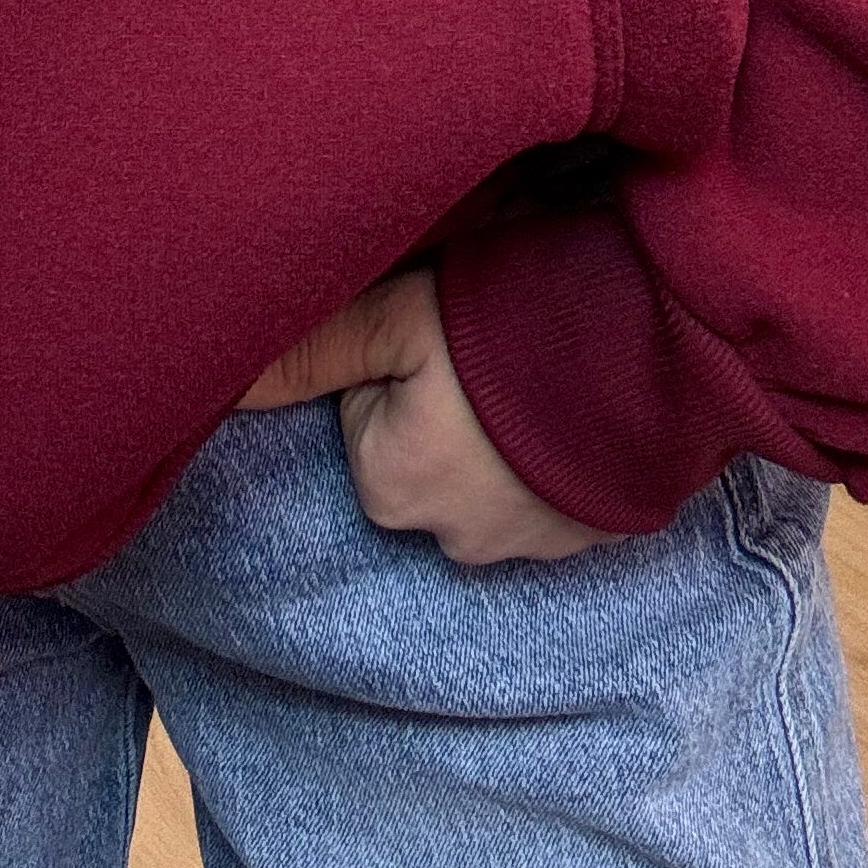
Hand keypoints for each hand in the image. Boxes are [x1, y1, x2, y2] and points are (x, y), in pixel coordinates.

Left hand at [237, 264, 629, 565]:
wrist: (654, 358)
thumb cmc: (513, 328)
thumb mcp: (395, 318)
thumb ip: (307, 352)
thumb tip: (212, 384)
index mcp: (388, 489)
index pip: (363, 413)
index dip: (397, 361)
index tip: (442, 334)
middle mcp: (447, 540)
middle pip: (417, 449)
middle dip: (444, 403)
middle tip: (489, 349)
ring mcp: (522, 549)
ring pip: (479, 474)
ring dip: (500, 430)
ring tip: (535, 373)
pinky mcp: (583, 539)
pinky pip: (539, 491)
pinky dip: (547, 453)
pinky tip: (570, 406)